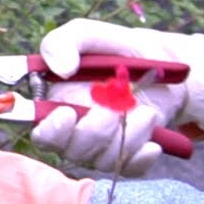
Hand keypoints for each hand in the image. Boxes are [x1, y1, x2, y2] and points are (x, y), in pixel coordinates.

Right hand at [30, 18, 203, 174]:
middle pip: (74, 150)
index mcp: (55, 104)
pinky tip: (153, 140)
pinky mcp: (126, 155)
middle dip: (96, 130)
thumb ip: (63, 43)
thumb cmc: (115, 49)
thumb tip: (61, 69)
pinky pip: (129, 167)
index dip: (52, 130)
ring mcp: (100, 146)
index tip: (68, 113)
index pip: (43, 133)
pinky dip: (142, 156)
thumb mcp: (88, 35)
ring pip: (104, 158)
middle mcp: (74, 131)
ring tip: (145, 111)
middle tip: (116, 107)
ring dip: (127, 136)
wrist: (161, 63)